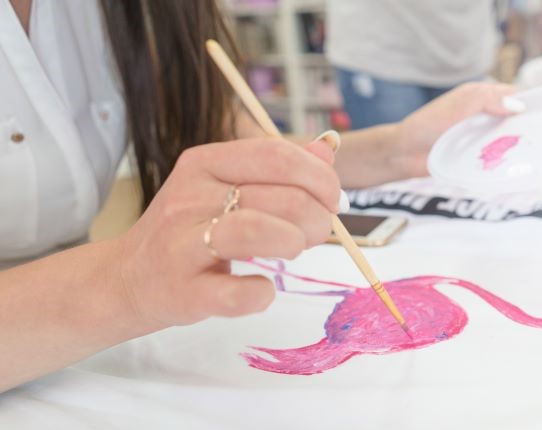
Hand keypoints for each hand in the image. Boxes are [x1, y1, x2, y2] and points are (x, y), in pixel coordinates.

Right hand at [116, 138, 339, 328]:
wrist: (128, 279)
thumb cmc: (190, 230)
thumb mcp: (224, 187)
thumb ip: (276, 169)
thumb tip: (327, 151)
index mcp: (203, 163)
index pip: (276, 155)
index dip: (319, 177)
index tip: (333, 199)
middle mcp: (189, 197)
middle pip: (279, 196)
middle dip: (317, 217)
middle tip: (318, 232)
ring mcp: (182, 245)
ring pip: (257, 231)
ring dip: (293, 243)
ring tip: (293, 250)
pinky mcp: (184, 292)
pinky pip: (238, 293)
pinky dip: (262, 294)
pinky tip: (262, 289)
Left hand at [390, 82, 522, 177]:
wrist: (404, 154)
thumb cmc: (428, 124)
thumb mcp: (459, 104)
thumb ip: (486, 99)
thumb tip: (519, 107)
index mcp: (481, 98)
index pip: (514, 96)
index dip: (531, 102)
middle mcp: (484, 117)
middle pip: (515, 120)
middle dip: (531, 126)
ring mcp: (481, 139)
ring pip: (509, 141)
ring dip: (521, 146)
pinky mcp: (477, 159)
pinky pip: (497, 159)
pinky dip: (508, 162)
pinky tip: (522, 168)